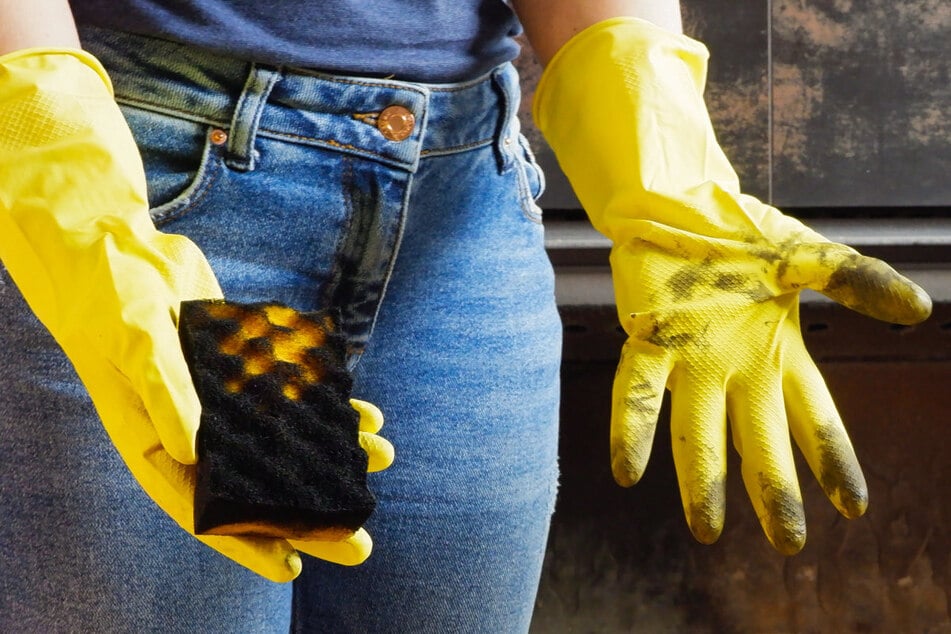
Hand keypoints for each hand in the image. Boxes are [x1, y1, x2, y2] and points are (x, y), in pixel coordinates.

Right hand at [0, 48, 392, 579]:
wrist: (115, 245)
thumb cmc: (108, 297)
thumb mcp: (135, 342)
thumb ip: (165, 394)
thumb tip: (194, 450)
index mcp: (155, 441)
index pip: (204, 505)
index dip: (248, 538)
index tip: (295, 564)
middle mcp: (193, 429)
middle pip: (257, 484)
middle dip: (308, 512)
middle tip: (361, 540)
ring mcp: (222, 399)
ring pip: (283, 441)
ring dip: (329, 456)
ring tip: (379, 466)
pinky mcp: (242, 366)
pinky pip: (290, 395)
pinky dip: (326, 406)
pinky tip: (363, 414)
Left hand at [532, 16, 931, 552]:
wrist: (681, 201)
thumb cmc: (742, 232)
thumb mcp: (808, 255)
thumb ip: (857, 280)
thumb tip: (918, 307)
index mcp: (779, 353)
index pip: (814, 417)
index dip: (832, 460)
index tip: (853, 507)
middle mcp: (736, 368)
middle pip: (759, 439)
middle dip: (773, 491)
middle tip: (788, 544)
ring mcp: (691, 360)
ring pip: (698, 431)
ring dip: (702, 481)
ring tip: (706, 530)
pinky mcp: (649, 342)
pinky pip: (639, 394)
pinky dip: (632, 432)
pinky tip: (627, 473)